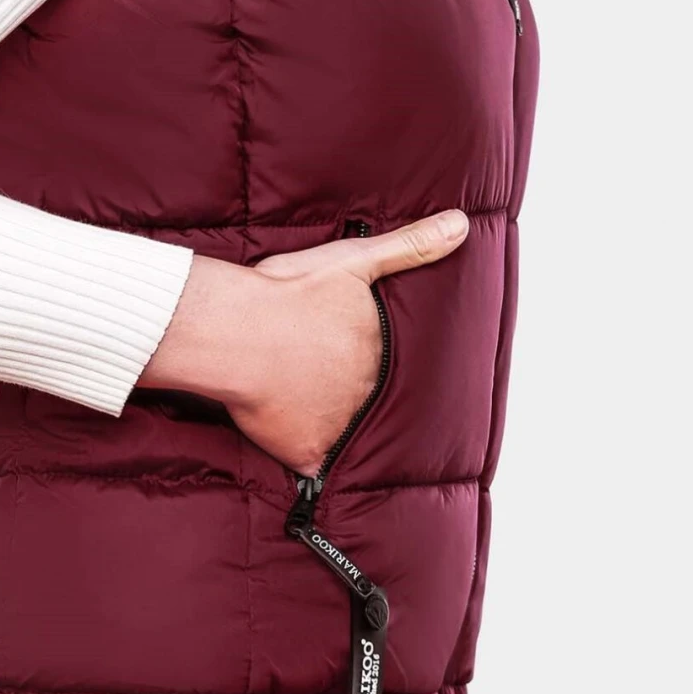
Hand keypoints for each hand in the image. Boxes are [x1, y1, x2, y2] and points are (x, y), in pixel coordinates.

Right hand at [138, 209, 469, 475]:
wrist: (231, 331)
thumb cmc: (286, 294)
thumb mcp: (355, 259)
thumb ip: (410, 245)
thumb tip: (461, 226)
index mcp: (381, 350)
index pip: (391, 364)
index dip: (372, 360)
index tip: (354, 355)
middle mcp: (369, 394)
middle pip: (370, 399)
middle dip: (353, 392)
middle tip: (329, 380)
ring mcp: (340, 428)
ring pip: (347, 432)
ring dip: (336, 426)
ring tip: (318, 414)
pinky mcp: (306, 452)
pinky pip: (315, 467)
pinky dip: (310, 461)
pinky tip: (305, 452)